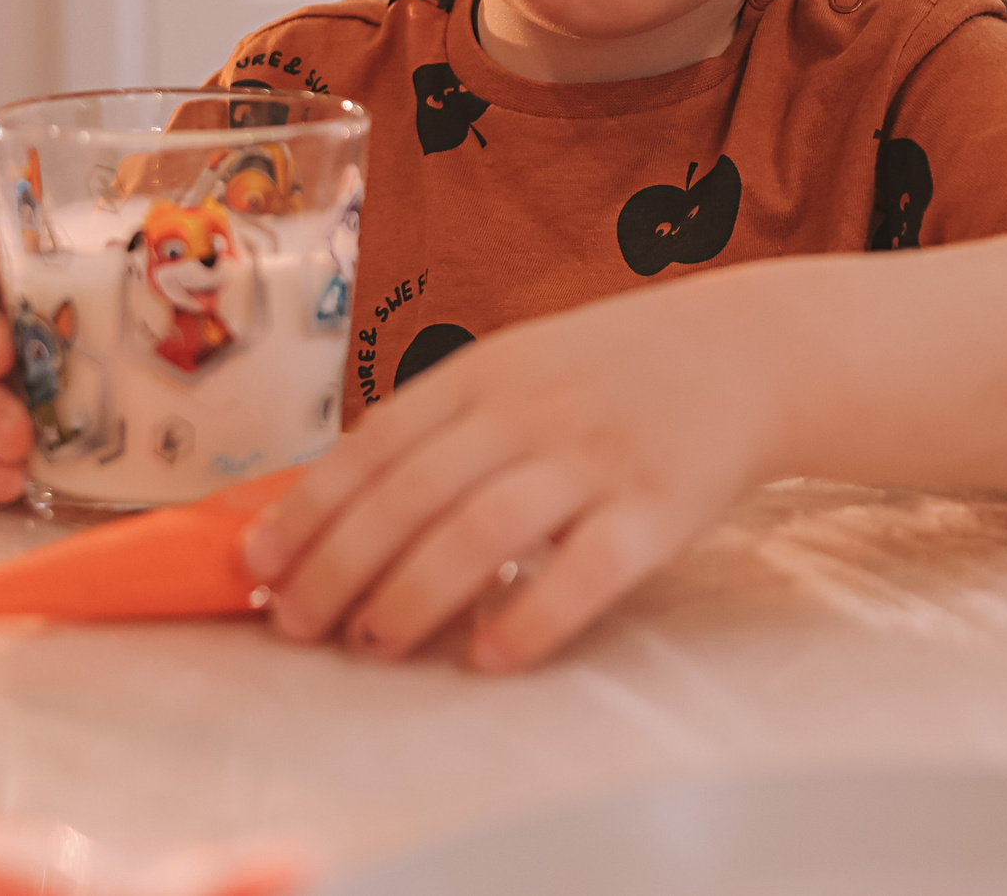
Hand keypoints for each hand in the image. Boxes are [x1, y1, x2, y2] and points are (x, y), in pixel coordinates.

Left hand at [240, 277, 787, 671]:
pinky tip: (488, 657)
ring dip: (413, 595)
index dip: (309, 509)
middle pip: (411, 494)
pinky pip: (584, 572)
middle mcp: (532, 410)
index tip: (258, 567)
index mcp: (487, 373)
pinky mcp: (657, 508)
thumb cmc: (614, 373)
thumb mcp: (521, 366)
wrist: (747, 350)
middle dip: (339, 566)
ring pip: (482, 531)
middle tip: (300, 626)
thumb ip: (444, 426)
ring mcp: (596, 457)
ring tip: (375, 644)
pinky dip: (529, 618)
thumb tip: (337, 507)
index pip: (375, 444)